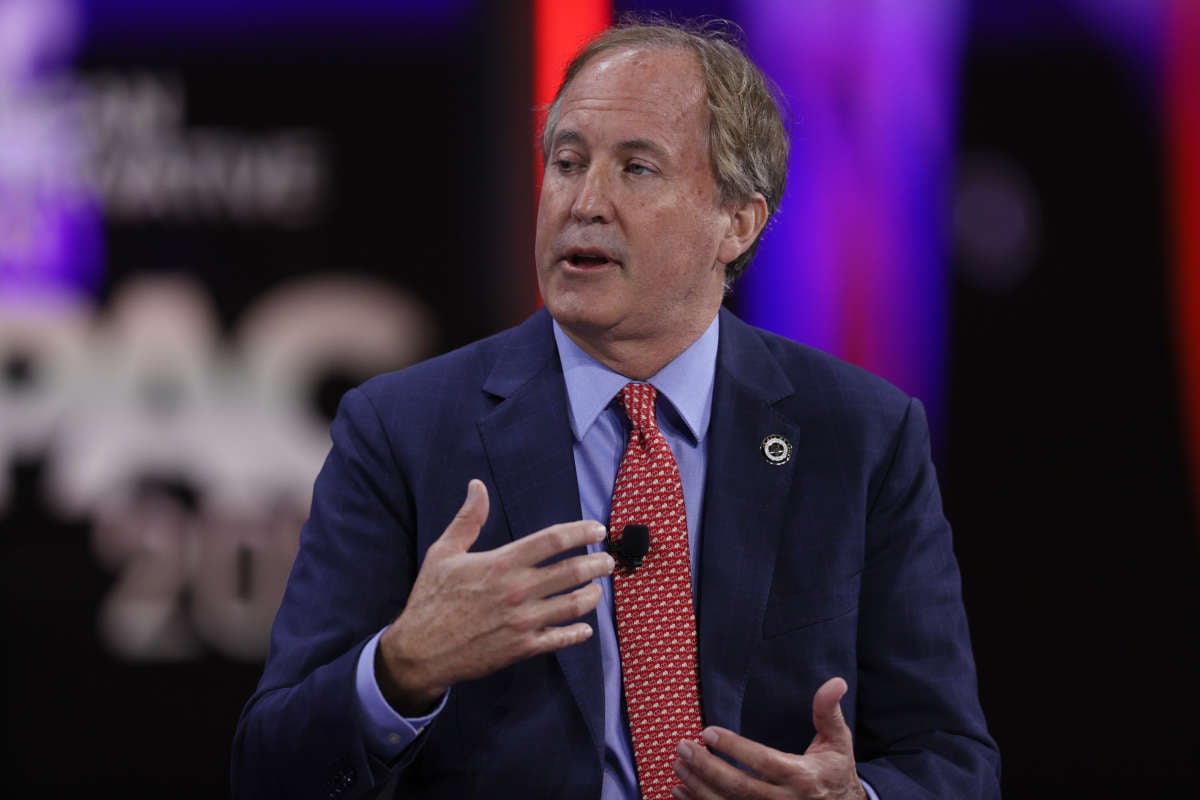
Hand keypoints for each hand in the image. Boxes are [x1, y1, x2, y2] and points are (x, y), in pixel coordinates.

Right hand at [376, 479, 614, 714]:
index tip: (597, 529)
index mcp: (502, 563)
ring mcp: (523, 621)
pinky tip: (585, 627)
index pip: (553, 540)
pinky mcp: (523, 648)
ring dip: (593, 595)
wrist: (420, 651)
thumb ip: (468, 519)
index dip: (581, 532)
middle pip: (573, 570)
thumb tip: (477, 486)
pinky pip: (561, 639)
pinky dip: (578, 632)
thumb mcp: (444, 553)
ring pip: (574, 605)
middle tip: (608, 560)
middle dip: (597, 563)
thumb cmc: (431, 599)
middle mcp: (518, 590)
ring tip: (598, 588)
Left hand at [671, 677, 865, 799]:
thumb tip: (835, 682)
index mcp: (801, 776)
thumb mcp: (838, 741)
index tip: (708, 733)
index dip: (734, 748)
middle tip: (683, 747)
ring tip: (678, 765)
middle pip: (739, 787)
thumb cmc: (836, 772)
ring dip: (698, 787)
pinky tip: (681, 790)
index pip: (763, 761)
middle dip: (706, 768)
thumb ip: (828, 711)